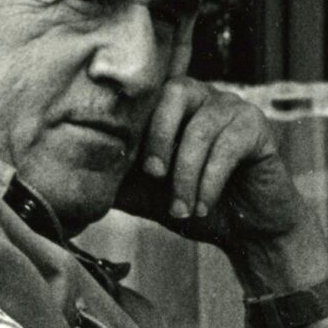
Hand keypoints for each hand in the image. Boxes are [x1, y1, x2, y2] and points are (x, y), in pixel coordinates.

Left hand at [126, 79, 310, 253]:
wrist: (249, 233)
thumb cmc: (197, 206)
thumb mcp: (149, 195)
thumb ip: (119, 180)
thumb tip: (71, 178)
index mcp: (175, 105)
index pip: (148, 96)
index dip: (137, 128)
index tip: (132, 170)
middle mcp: (204, 96)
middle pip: (175, 93)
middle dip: (159, 138)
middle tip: (155, 178)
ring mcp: (233, 107)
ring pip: (201, 128)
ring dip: (186, 174)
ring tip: (181, 210)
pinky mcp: (257, 127)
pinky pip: (228, 146)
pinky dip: (210, 181)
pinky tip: (202, 207)